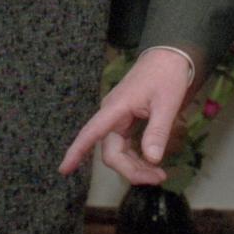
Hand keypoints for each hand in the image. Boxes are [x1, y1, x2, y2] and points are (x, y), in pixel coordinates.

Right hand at [58, 49, 192, 184]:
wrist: (170, 56)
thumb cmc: (166, 75)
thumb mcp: (167, 103)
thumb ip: (157, 131)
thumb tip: (152, 159)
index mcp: (115, 108)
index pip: (91, 133)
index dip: (76, 152)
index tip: (63, 170)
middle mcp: (112, 115)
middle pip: (111, 152)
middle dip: (131, 170)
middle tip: (160, 177)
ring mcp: (118, 119)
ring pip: (118, 152)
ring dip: (135, 166)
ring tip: (159, 174)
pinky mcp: (126, 120)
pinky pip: (126, 145)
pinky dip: (138, 157)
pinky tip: (152, 162)